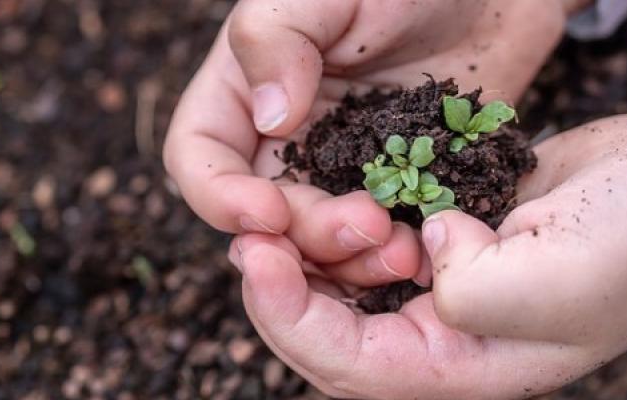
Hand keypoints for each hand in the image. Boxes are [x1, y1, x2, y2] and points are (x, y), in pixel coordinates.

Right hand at [164, 0, 570, 286]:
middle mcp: (284, 141)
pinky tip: (427, 248)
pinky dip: (393, 255)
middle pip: (265, 216)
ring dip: (351, 260)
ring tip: (405, 249)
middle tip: (367, 225)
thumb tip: (270, 120)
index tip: (269, 212)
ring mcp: (339, 170)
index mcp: (245, 92)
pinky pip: (378, 240)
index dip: (219, 196)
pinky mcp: (392, 189)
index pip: (199, 156)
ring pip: (319, 243)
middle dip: (306, 234)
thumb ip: (277, 37)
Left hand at [229, 114, 626, 398]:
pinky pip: (368, 249)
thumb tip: (424, 252)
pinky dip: (339, 229)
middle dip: (281, 290)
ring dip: (306, 257)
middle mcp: (441, 339)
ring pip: (342, 291)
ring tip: (276, 217)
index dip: (290, 317)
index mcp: (463, 368)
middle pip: (330, 335)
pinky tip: (324, 202)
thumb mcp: (558, 280)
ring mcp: (437, 291)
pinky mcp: (439, 246)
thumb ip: (474, 290)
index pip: (350, 366)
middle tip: (247, 236)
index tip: (256, 258)